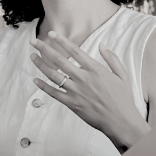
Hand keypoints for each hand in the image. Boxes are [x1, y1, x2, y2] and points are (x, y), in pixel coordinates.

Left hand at [29, 31, 146, 149]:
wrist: (120, 121)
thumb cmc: (123, 98)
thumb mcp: (122, 74)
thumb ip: (111, 58)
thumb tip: (101, 45)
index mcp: (95, 69)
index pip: (74, 51)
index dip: (61, 41)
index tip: (51, 33)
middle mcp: (83, 78)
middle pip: (59, 60)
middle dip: (44, 49)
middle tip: (33, 41)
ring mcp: (76, 91)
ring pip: (53, 75)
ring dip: (41, 65)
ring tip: (32, 57)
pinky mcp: (72, 104)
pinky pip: (54, 93)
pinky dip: (43, 86)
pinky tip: (35, 80)